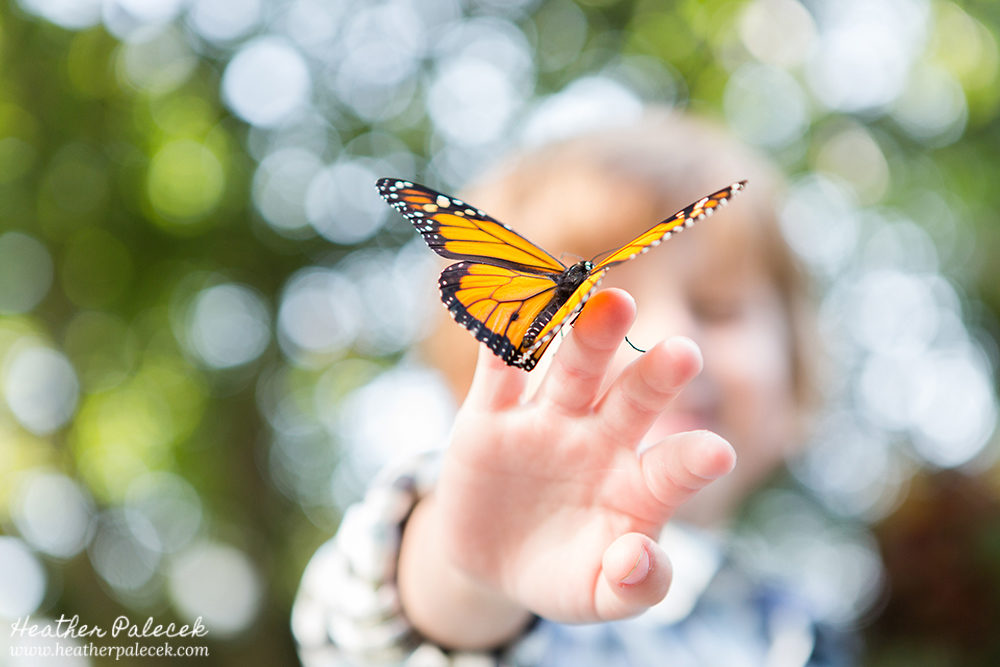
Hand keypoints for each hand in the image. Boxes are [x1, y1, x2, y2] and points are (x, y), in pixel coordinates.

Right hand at [399, 288, 735, 644]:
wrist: (493, 560)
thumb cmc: (566, 574)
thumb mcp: (598, 597)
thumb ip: (632, 587)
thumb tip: (638, 558)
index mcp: (638, 486)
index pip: (672, 469)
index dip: (693, 461)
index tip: (718, 453)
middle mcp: (600, 441)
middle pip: (632, 401)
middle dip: (655, 377)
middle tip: (684, 352)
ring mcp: (547, 423)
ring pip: (573, 372)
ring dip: (591, 338)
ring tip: (611, 303)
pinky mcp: (490, 417)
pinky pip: (497, 373)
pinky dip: (501, 343)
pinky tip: (511, 310)